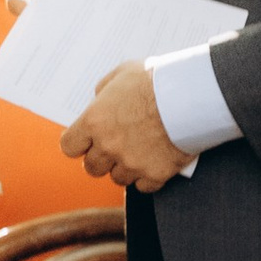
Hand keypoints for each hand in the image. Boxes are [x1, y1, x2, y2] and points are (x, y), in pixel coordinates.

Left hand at [61, 59, 187, 193]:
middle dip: (102, 160)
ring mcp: (131, 162)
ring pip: (118, 179)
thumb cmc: (156, 80)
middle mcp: (108, 146)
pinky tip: (156, 164)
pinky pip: (144, 187)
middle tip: (117, 149)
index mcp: (94, 122)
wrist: (190, 95)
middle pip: (92, 168)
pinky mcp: (155, 174)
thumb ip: (105, 89)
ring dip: (126, 169)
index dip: (79, 145)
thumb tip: (98, 99)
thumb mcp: (123, 74)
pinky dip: (149, 178)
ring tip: (140, 154)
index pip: (70, 146)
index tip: (88, 142)